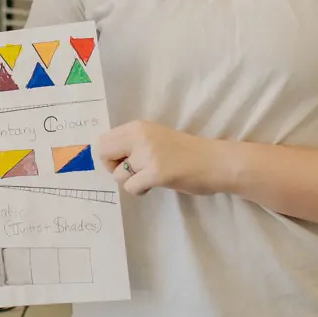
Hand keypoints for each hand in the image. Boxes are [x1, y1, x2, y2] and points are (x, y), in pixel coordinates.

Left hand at [96, 121, 215, 196]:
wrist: (213, 161)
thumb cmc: (185, 152)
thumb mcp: (155, 138)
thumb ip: (133, 143)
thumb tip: (108, 157)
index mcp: (139, 126)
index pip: (104, 140)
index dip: (110, 155)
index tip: (124, 162)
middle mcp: (140, 136)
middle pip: (104, 154)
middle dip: (112, 168)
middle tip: (132, 172)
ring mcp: (148, 154)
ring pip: (118, 175)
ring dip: (131, 181)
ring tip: (149, 178)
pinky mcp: (156, 173)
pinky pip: (131, 187)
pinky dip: (140, 191)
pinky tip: (153, 185)